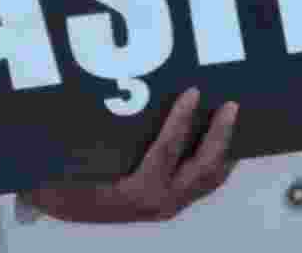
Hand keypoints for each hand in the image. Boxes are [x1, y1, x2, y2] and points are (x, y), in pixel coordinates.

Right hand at [24, 88, 238, 223]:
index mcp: (137, 191)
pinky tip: (223, 138)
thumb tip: (93, 92)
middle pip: (202, 168)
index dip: (181, 122)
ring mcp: (171, 204)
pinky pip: (205, 182)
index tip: (193, 92)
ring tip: (235, 117)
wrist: (67, 208)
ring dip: (225, 147)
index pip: (166, 152)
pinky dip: (217, 159)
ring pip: (210, 178)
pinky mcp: (175, 201)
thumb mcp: (70, 157)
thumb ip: (84, 132)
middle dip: (220, 135)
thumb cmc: (66, 179)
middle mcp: (160, 202)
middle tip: (231, 104)